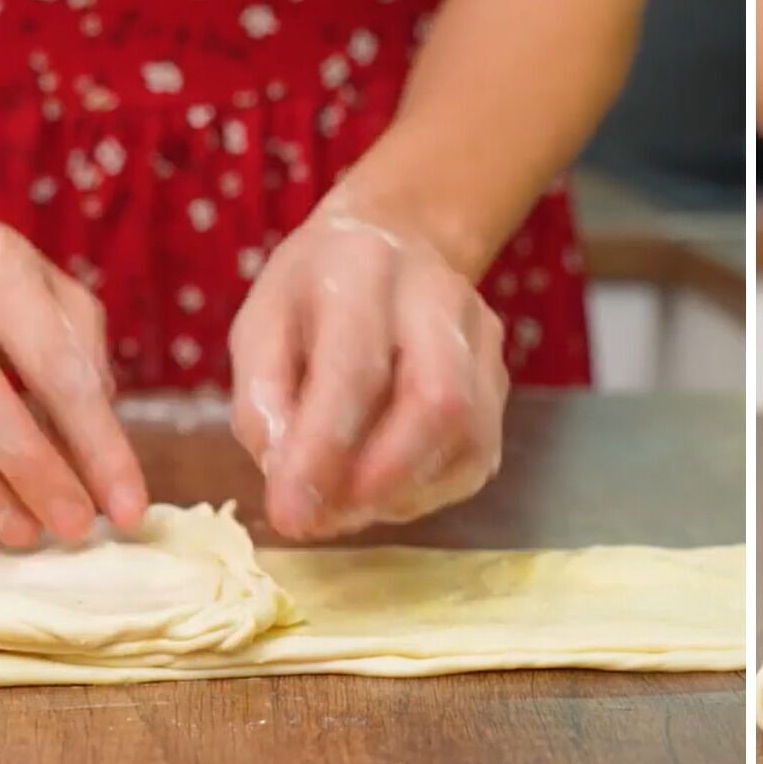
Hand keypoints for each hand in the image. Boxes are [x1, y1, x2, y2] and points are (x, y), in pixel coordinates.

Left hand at [229, 211, 507, 539]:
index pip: (355, 369)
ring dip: (400, 492)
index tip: (288, 515)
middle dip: (381, 479)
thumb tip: (287, 477)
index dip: (322, 452)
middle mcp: (440, 297)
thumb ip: (263, 399)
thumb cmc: (316, 293)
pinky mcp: (501, 382)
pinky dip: (423, 490)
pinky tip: (381, 490)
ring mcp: (484, 340)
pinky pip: (474, 457)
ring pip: (467, 436)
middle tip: (324, 520)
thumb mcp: (260, 325)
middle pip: (439, 401)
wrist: (398, 243)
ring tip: (342, 508)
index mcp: (363, 267)